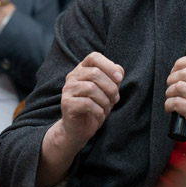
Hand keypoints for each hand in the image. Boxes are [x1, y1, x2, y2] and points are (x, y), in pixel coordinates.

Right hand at [37, 52, 124, 186]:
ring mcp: (67, 89)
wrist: (79, 129)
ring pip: (91, 88)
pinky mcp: (66, 104)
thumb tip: (118, 72)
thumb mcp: (108, 90)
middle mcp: (72, 76)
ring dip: (105, 101)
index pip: (94, 57)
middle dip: (111, 88)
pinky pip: (87, 104)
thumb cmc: (96, 106)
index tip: (119, 79)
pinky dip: (99, 112)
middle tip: (114, 100)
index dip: (109, 65)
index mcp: (82, 69)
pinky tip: (99, 117)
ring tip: (106, 109)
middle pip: (95, 73)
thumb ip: (114, 78)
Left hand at [164, 46, 185, 154]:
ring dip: (169, 93)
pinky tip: (172, 109)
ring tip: (172, 98)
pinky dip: (168, 105)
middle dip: (171, 80)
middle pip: (183, 73)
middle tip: (171, 87)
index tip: (176, 70)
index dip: (180, 62)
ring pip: (177, 87)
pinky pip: (174, 102)